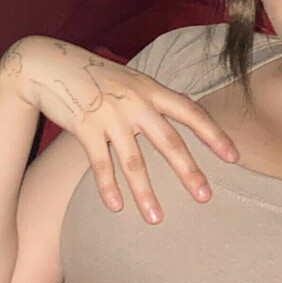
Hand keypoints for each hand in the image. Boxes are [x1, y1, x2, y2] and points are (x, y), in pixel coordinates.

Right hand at [0, 37, 237, 221]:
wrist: (47, 63)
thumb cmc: (92, 75)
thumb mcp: (129, 81)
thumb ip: (150, 100)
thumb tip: (175, 122)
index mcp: (150, 89)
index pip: (191, 112)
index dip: (213, 135)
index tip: (233, 157)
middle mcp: (135, 101)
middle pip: (169, 141)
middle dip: (189, 171)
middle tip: (205, 196)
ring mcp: (110, 115)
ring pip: (134, 161)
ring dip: (145, 193)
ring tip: (156, 219)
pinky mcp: (85, 127)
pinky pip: (100, 164)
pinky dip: (108, 187)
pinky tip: (116, 207)